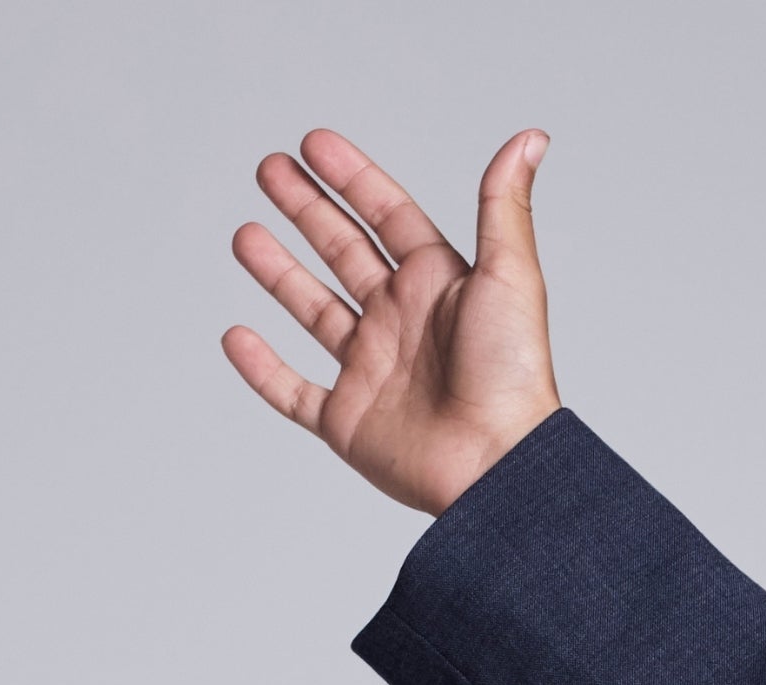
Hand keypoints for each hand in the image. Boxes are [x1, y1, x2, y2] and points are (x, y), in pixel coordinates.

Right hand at [222, 126, 560, 515]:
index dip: (351, 177)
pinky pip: (293, 392)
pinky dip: (262, 370)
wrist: (499, 467)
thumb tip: (530, 137)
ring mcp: (372, 372)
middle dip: (305, 209)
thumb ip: (503, 204)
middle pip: (343, 251)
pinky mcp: (349, 422)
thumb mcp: (510, 275)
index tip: (313, 144)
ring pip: (314, 311)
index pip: (385, 215)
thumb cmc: (513, 376)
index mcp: (437, 285)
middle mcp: (401, 323)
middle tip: (269, 169)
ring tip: (245, 236)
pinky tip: (235, 336)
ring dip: (278, 273)